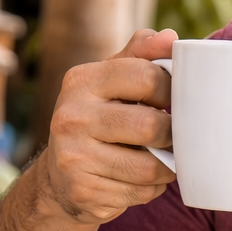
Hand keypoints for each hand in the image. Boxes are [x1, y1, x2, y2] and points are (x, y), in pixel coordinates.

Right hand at [40, 28, 177, 224]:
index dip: (171, 90)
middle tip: (171, 137)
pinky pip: (140, 192)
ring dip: (166, 167)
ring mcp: (74, 157)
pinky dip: (151, 188)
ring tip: (162, 160)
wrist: (59, 179)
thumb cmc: (98, 120)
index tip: (172, 100)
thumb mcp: (111, 82)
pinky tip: (141, 180)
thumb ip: (140, 56)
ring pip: (148, 166)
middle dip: (171, 135)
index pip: (146, 76)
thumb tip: (169, 38)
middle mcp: (71, 116)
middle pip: (150, 126)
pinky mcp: (83, 191)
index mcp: (81, 80)